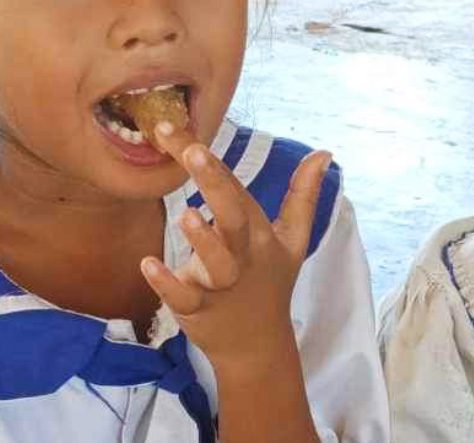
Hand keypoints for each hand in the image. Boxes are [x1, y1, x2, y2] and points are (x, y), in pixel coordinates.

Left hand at [140, 121, 331, 371]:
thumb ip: (303, 196)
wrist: (257, 346)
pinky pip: (183, 298)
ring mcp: (222, 285)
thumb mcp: (293, 240)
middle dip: (214, 183)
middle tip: (192, 151)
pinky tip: (149, 264)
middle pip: (233, 217)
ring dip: (203, 240)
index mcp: (259, 234)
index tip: (176, 128)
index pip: (232, 188)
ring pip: (216, 262)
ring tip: (186, 214)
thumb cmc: (270, 282)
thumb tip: (324, 153)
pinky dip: (167, 284)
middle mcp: (243, 255)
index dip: (209, 160)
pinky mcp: (199, 311)